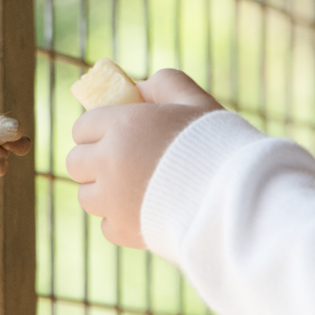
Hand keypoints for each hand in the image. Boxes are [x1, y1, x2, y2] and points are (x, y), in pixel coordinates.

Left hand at [65, 69, 221, 248]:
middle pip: (76, 162)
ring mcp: (112, 199)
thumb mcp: (194, 100)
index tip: (110, 134)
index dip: (96, 130)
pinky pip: (106, 225)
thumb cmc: (218, 144)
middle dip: (92, 160)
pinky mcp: (124, 230)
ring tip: (131, 188)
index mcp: (120, 125)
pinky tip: (142, 210)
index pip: (82, 127)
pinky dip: (119, 220)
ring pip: (86, 195)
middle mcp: (108, 161)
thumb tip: (137, 88)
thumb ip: (163, 84)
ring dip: (102, 191)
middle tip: (117, 162)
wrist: (238, 198)